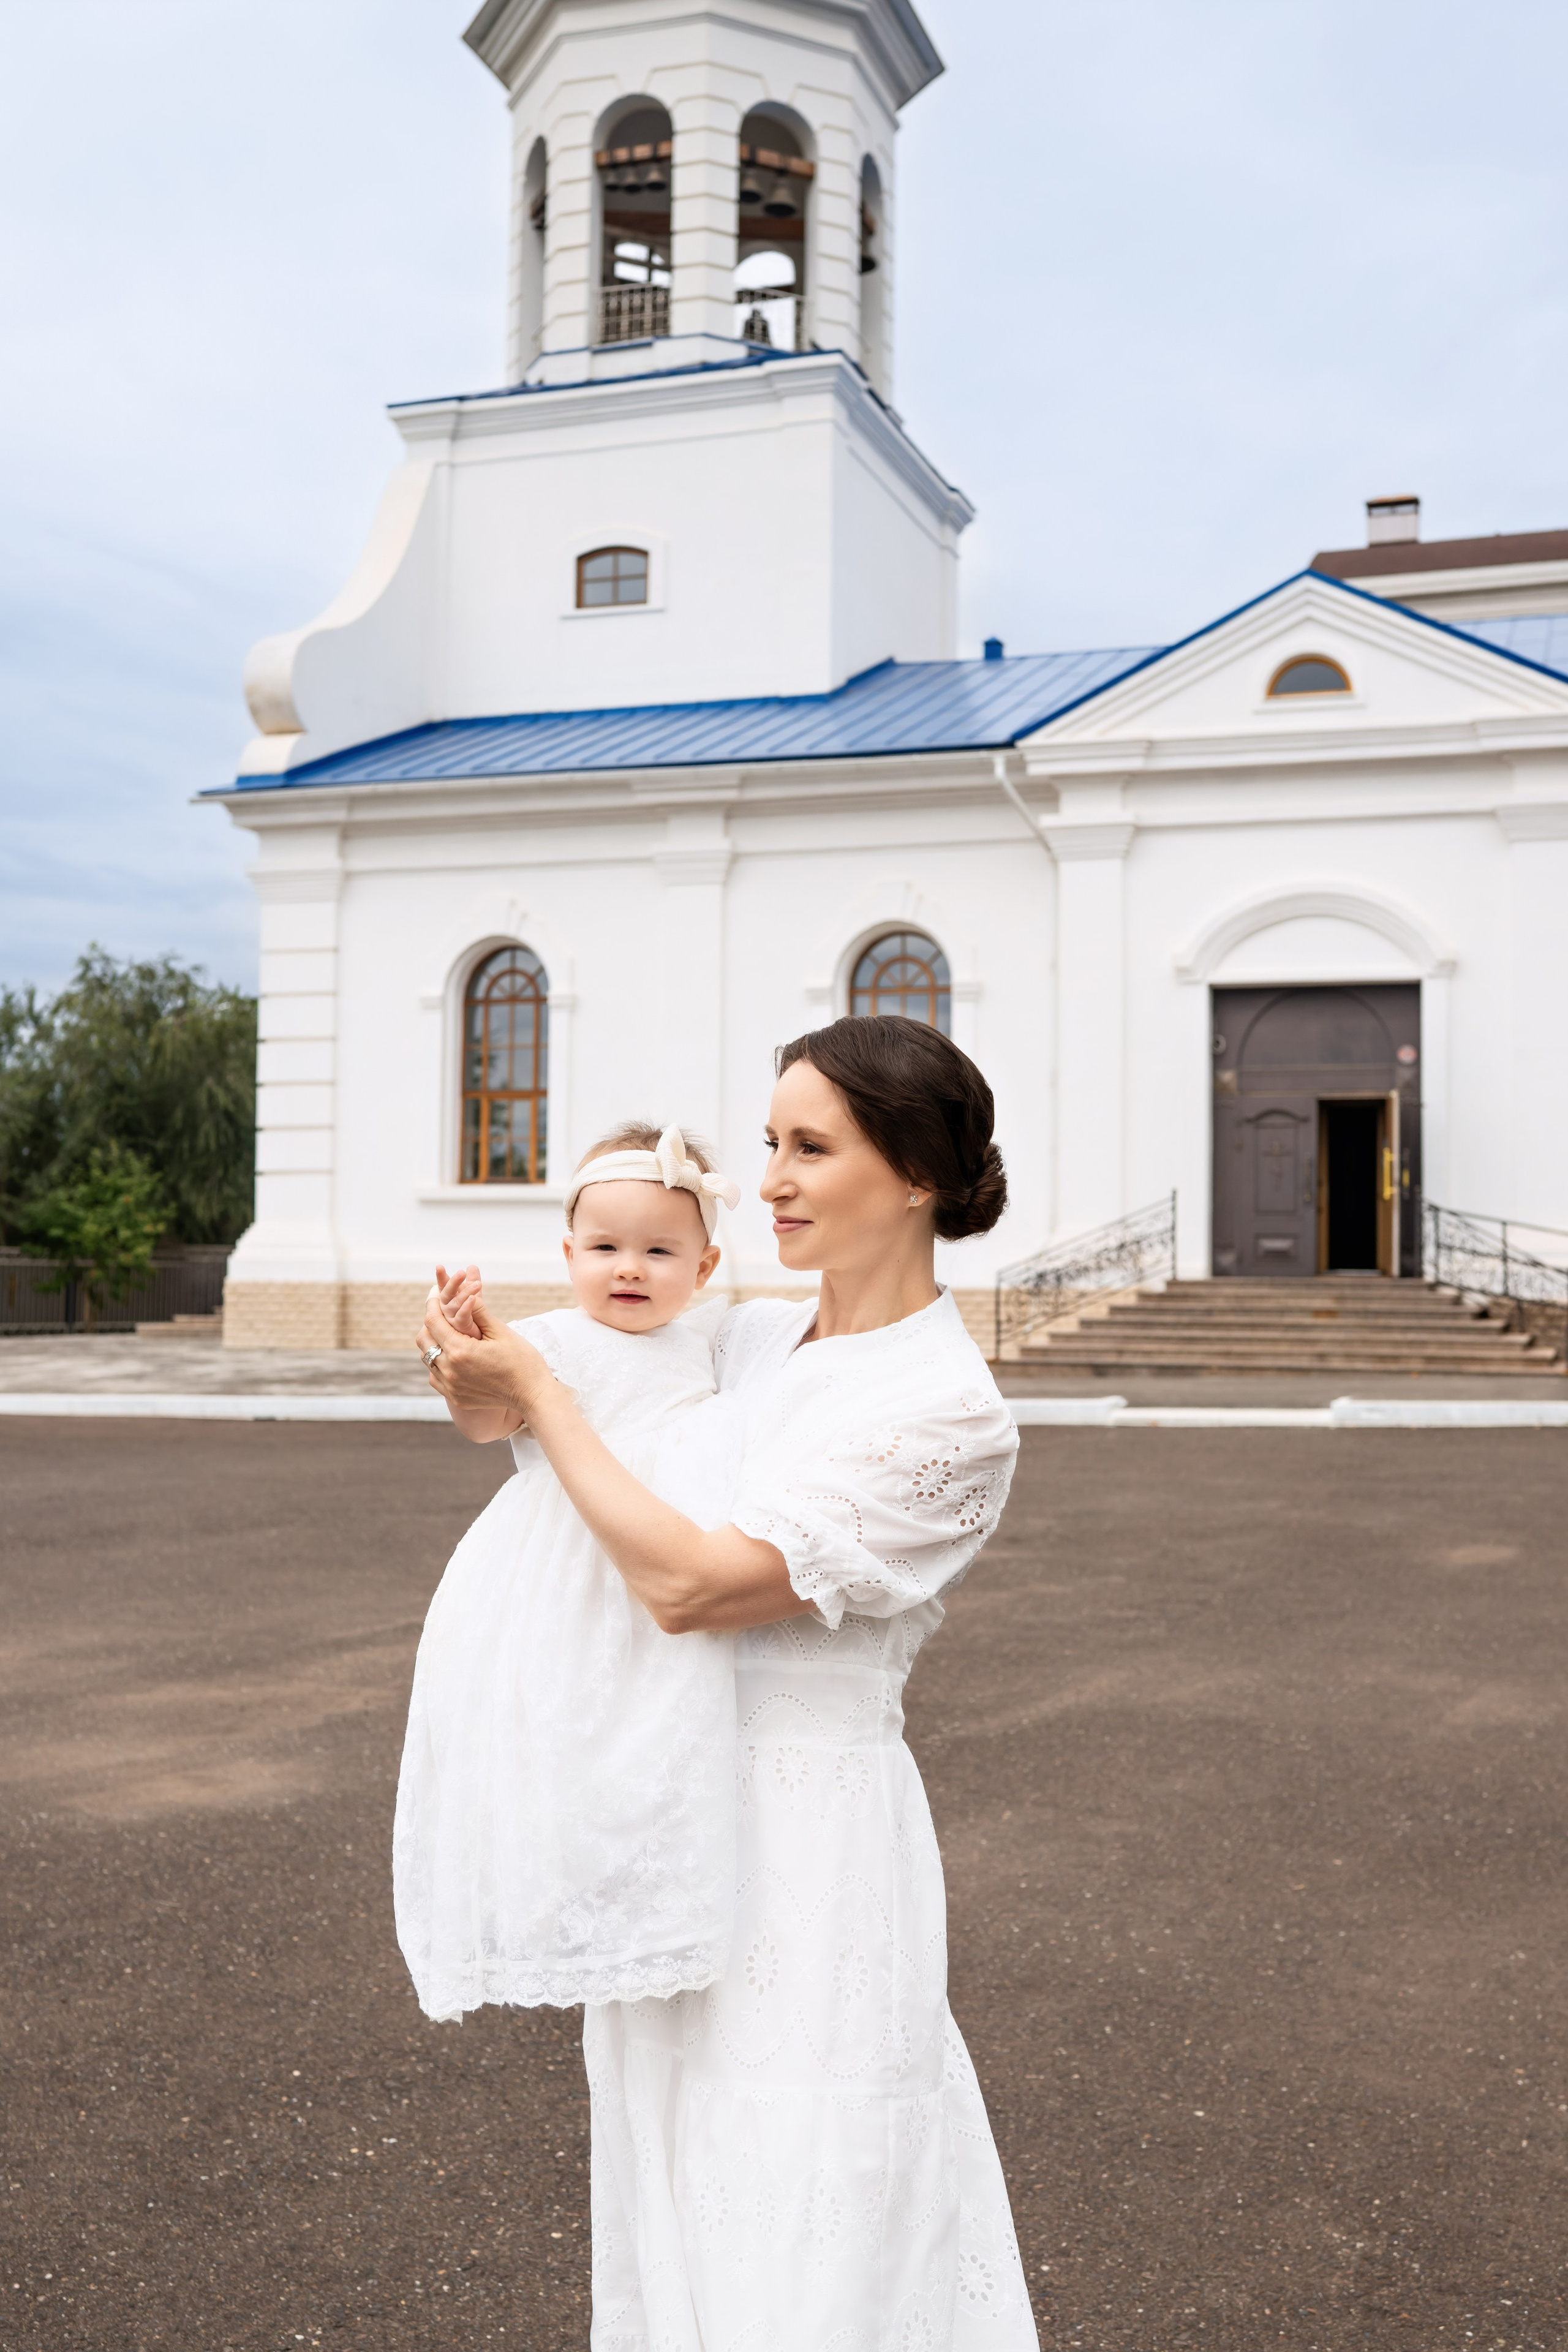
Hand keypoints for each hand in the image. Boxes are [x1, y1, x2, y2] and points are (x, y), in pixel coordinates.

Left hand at [416, 1291, 553, 1420]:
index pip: (433, 1321)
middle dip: (430, 1323)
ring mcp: (450, 1387)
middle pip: (423, 1340)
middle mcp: (450, 1370)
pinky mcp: (455, 1397)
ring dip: (434, 1344)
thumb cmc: (522, 1360)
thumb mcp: (501, 1331)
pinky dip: (439, 1365)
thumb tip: (464, 1292)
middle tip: (442, 1314)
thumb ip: (478, 1311)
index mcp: (460, 1350)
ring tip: (449, 1334)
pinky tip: (454, 1358)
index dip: (432, 1304)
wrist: (532, 1394)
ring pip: (427, 1359)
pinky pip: (435, 1377)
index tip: (435, 1294)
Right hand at [432, 1261, 482, 1338]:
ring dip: (463, 1292)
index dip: (442, 1279)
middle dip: (450, 1283)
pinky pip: (462, 1319)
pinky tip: (473, 1298)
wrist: (492, 1350)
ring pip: (451, 1307)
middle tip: (459, 1272)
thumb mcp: (477, 1303)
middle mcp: (448, 1316)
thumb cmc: (482, 1327)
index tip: (439, 1267)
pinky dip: (466, 1307)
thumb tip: (471, 1266)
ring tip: (477, 1282)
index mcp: (450, 1306)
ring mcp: (453, 1326)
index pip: (443, 1290)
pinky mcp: (463, 1334)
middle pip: (444, 1297)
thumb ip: (473, 1286)